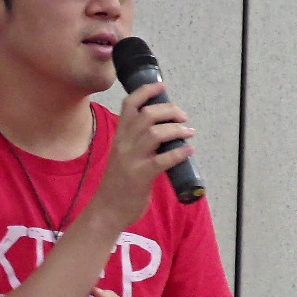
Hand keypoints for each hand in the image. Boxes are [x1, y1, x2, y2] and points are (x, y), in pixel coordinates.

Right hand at [88, 83, 193, 228]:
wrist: (107, 210)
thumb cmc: (118, 183)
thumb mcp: (123, 155)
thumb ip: (138, 142)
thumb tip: (165, 132)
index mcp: (119, 136)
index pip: (129, 105)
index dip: (146, 91)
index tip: (162, 86)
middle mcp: (123, 144)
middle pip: (147, 115)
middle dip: (169, 111)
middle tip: (183, 117)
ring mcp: (131, 160)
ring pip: (155, 133)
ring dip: (177, 129)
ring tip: (189, 132)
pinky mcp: (141, 176)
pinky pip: (163, 160)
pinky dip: (179, 153)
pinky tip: (189, 150)